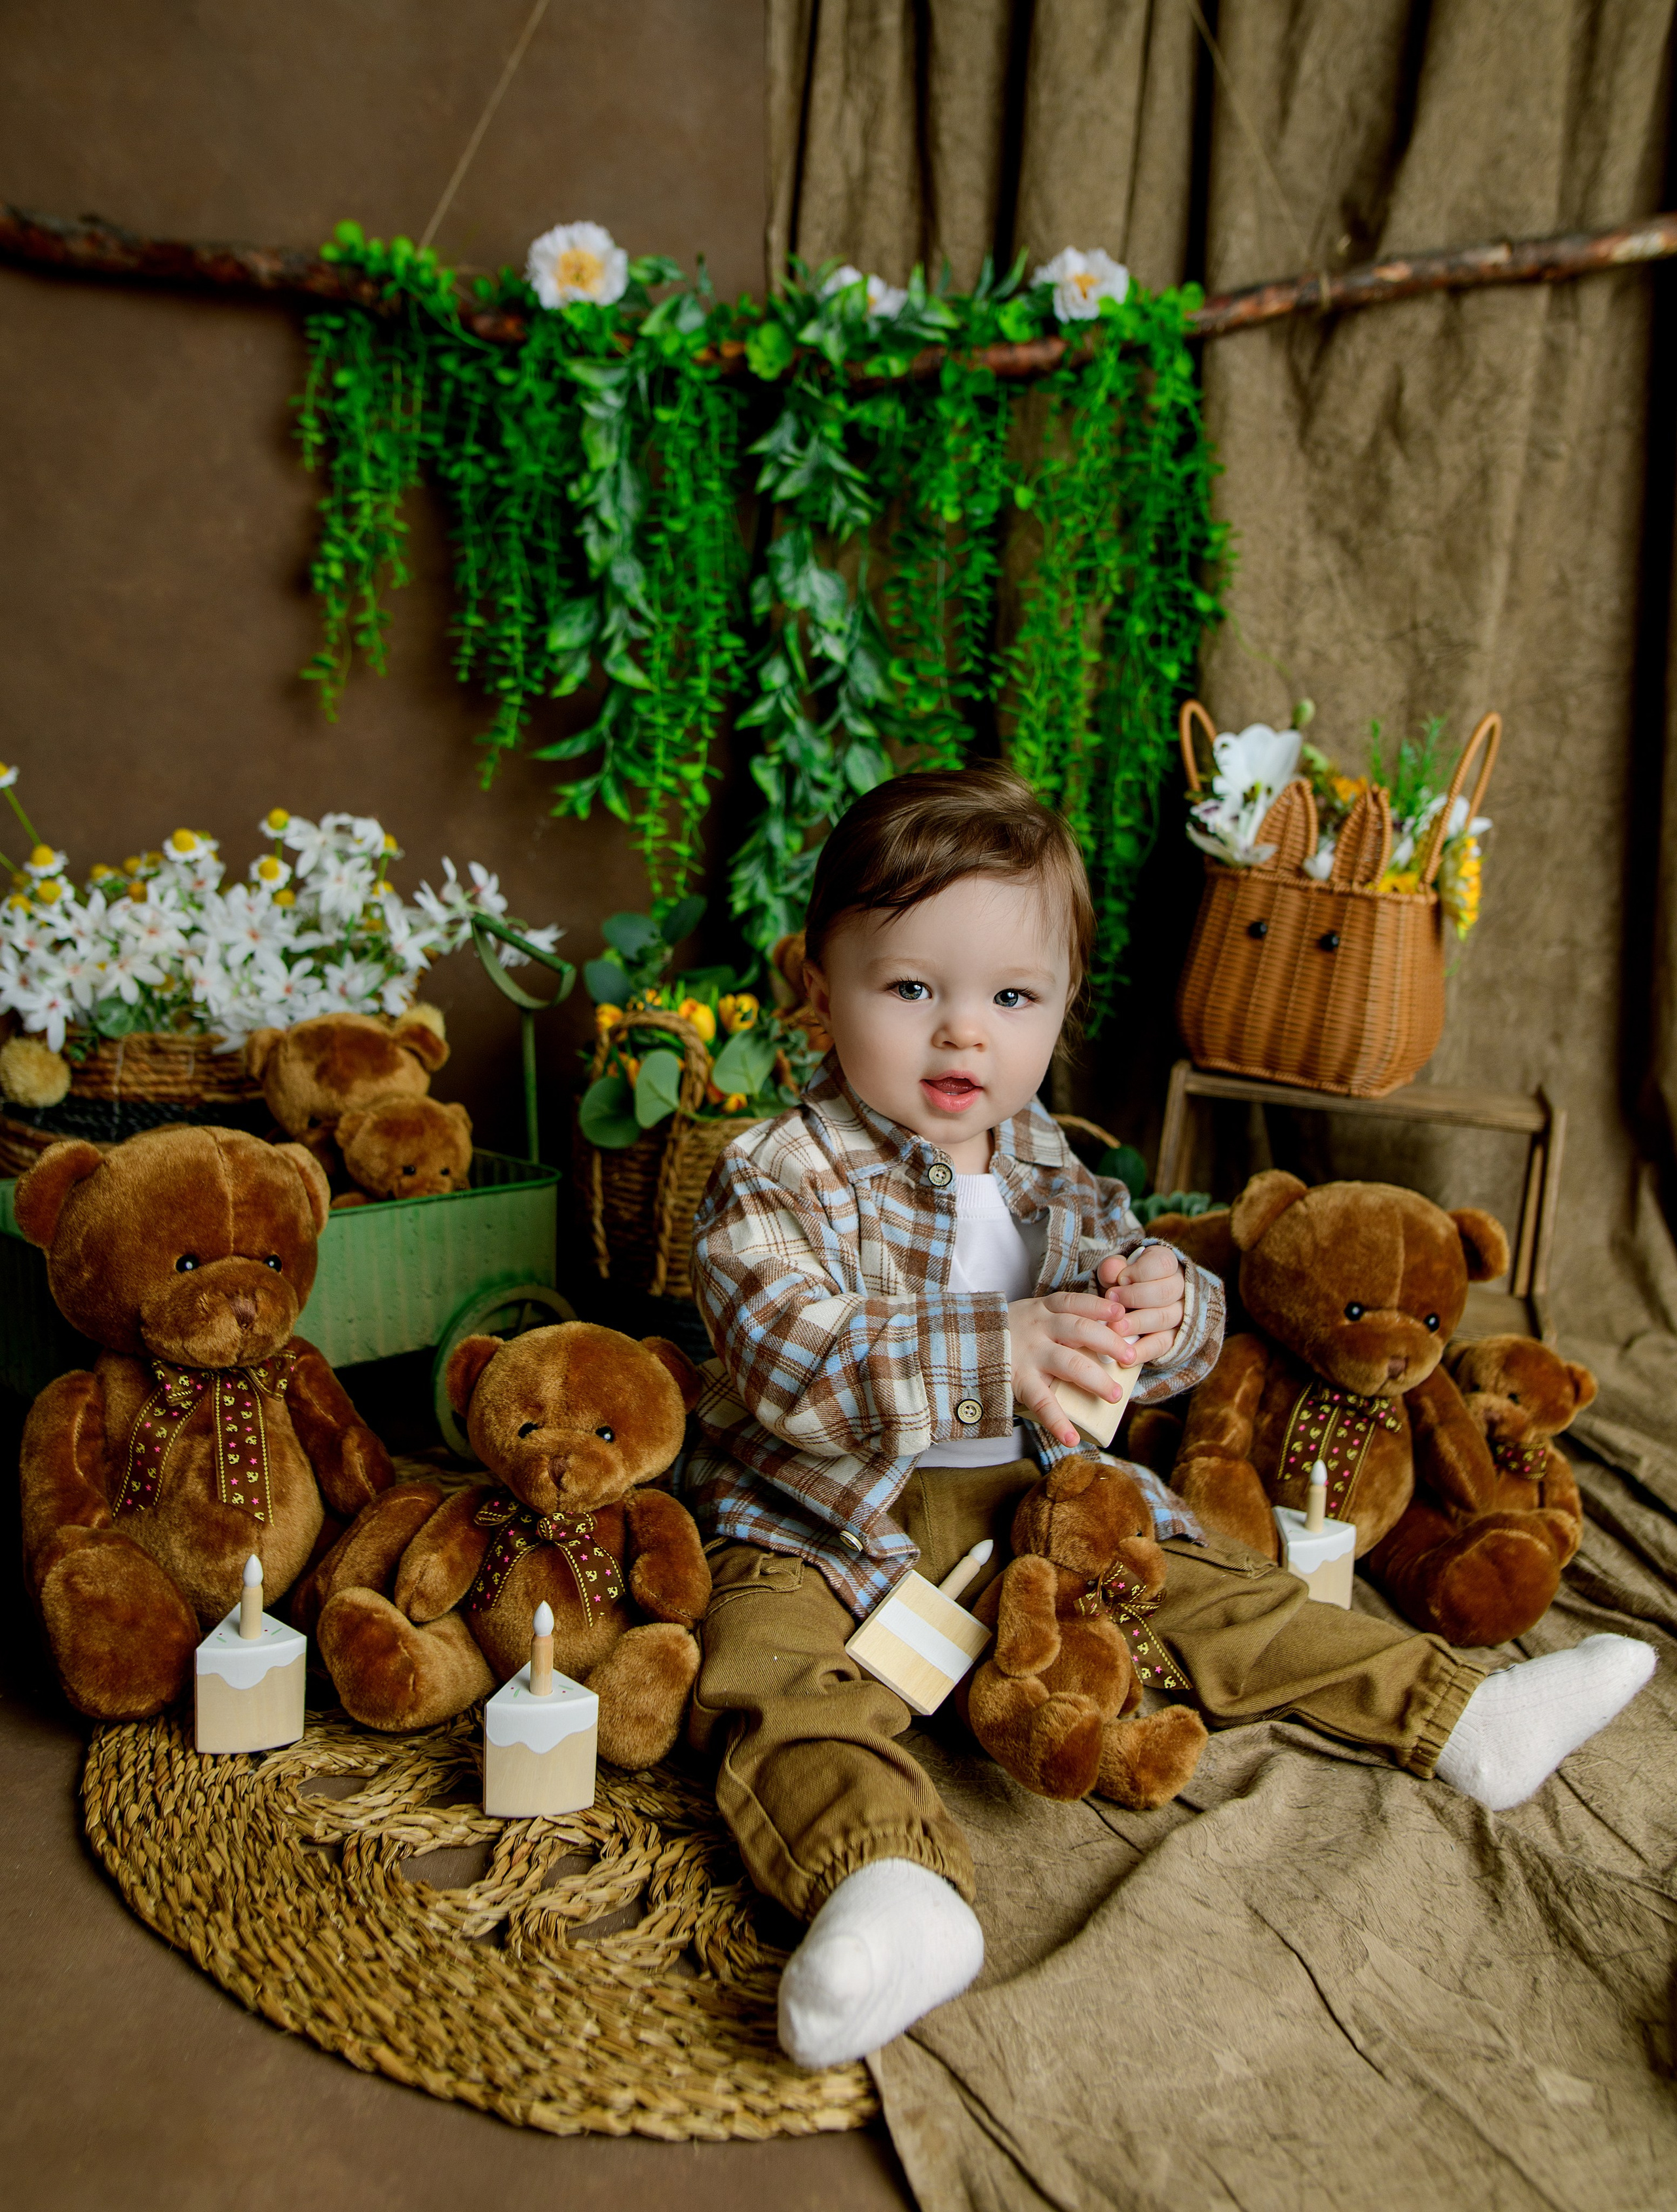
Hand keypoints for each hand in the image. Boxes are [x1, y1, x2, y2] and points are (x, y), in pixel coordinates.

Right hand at [1008, 1291, 1135, 1448]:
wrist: (957, 1346)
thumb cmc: (1006, 1335)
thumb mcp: (1028, 1316)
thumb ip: (1056, 1320)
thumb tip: (1105, 1331)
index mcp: (1042, 1310)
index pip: (1076, 1303)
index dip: (1101, 1307)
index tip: (1122, 1315)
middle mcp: (1037, 1328)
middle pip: (1080, 1330)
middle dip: (1110, 1343)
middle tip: (1132, 1358)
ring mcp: (1028, 1355)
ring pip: (1069, 1363)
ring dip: (1096, 1380)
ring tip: (1116, 1395)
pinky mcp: (1017, 1380)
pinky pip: (1042, 1402)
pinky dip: (1058, 1423)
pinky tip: (1073, 1438)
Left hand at [1096, 1244, 1184, 1367]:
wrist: (1125, 1306)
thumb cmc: (1120, 1283)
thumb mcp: (1114, 1271)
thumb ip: (1112, 1268)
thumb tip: (1113, 1269)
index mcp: (1166, 1263)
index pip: (1163, 1264)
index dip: (1140, 1272)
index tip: (1120, 1279)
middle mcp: (1179, 1287)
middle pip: (1165, 1292)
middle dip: (1135, 1297)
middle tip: (1111, 1302)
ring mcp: (1180, 1314)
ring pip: (1165, 1318)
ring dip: (1138, 1324)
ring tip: (1115, 1328)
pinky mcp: (1174, 1338)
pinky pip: (1162, 1344)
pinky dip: (1143, 1351)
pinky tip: (1125, 1356)